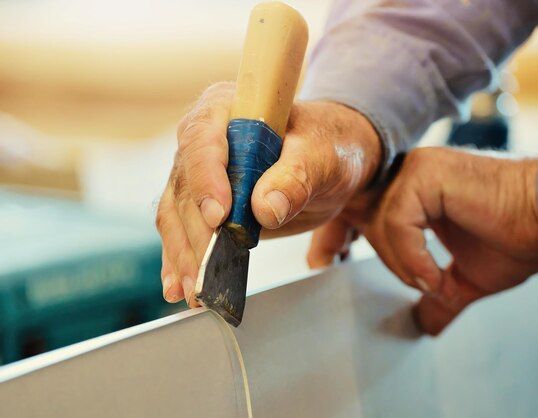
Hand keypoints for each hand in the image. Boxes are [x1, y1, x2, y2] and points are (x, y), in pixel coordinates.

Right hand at [156, 82, 380, 304]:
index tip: (219, 216)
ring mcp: (203, 174)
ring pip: (176, 213)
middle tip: (206, 270)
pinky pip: (185, 230)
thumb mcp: (323, 155)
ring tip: (191, 290)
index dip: (206, 179)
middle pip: (184, 185)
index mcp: (228, 108)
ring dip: (182, 255)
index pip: (203, 139)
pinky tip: (179, 286)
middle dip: (194, 232)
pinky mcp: (207, 204)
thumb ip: (296, 177)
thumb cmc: (329, 144)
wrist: (333, 159)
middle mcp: (206, 139)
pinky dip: (181, 260)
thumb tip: (265, 209)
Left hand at [308, 147, 537, 334]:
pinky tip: (434, 274)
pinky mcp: (428, 174)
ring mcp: (416, 169)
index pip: (359, 210)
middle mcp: (409, 174)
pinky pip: (399, 221)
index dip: (337, 236)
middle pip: (361, 216)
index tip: (324, 263)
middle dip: (357, 248)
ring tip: (432, 281)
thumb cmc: (515, 238)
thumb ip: (439, 296)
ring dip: (401, 263)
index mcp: (412, 192)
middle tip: (383, 276)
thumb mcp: (466, 278)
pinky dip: (412, 255)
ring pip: (380, 223)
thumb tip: (426, 325)